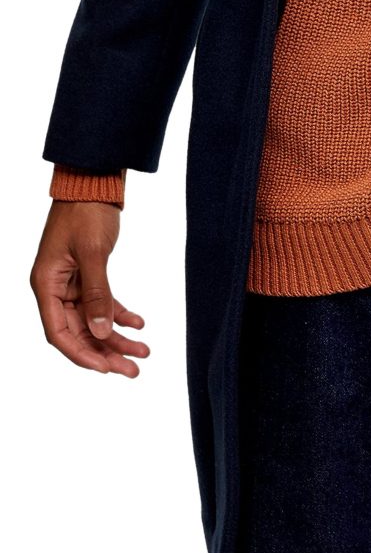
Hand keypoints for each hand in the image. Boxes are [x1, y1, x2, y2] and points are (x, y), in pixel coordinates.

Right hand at [30, 201, 149, 375]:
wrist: (93, 183)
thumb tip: (102, 332)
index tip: (106, 369)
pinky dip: (120, 315)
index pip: (58, 332)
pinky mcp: (88, 275)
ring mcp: (71, 283)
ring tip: (143, 353)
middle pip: (78, 332)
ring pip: (93, 321)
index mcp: (46, 284)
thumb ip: (98, 293)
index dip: (81, 354)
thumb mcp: (93, 253)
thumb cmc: (85, 212)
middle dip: (105, 352)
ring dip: (116, 338)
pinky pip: (103, 303)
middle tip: (133, 370)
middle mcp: (55, 288)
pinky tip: (139, 325)